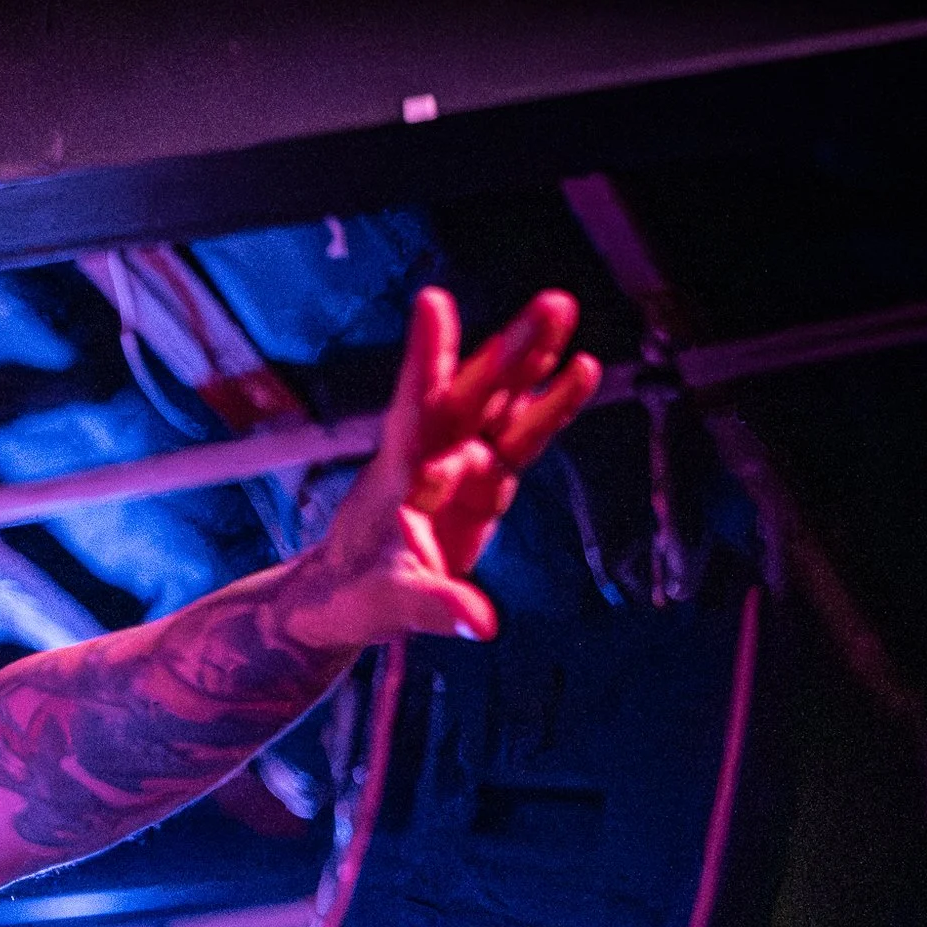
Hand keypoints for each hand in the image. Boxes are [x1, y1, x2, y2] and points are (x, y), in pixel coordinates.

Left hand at [277, 286, 601, 651]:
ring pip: (499, 406)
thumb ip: (434, 606)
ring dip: (530, 363)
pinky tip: (581, 370)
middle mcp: (430, 458)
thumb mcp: (388, 603)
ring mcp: (459, 468)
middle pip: (472, 395)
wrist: (344, 602)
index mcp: (397, 473)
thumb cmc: (351, 595)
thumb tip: (482, 623)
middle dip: (510, 352)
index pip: (414, 407)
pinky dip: (548, 407)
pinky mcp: (483, 487)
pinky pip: (521, 439)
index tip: (432, 302)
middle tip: (552, 304)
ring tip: (565, 314)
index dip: (426, 359)